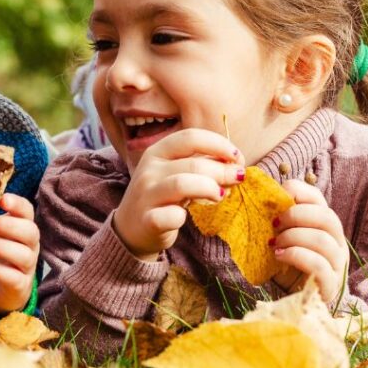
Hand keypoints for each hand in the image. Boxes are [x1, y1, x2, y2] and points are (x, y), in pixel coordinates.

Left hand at [0, 193, 39, 313]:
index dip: (17, 204)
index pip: (27, 211)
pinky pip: (14, 276)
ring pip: (23, 254)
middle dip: (7, 226)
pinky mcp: (20, 284)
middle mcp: (31, 245)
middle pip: (30, 231)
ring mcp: (28, 266)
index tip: (2, 200)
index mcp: (23, 227)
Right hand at [113, 129, 243, 259]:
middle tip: (237, 178)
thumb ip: (201, 165)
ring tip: (220, 195)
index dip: (219, 144)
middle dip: (223, 170)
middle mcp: (149, 170)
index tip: (237, 157)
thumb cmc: (162, 198)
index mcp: (156, 152)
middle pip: (193, 162)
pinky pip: (172, 216)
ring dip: (210, 189)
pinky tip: (185, 217)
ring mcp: (146, 195)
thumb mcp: (176, 174)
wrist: (131, 230)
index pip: (190, 137)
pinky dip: (183, 217)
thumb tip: (235, 163)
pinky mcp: (148, 220)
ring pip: (183, 184)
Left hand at [270, 179, 349, 303]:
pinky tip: (279, 256)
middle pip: (327, 217)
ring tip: (274, 244)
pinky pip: (319, 265)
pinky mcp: (331, 284)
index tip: (277, 199)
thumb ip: (278, 221)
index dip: (298, 193)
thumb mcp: (281, 240)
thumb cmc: (287, 266)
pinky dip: (296, 256)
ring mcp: (337, 264)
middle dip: (296, 216)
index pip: (318, 199)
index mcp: (324, 226)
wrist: (296, 300)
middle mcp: (336, 242)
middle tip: (274, 224)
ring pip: (323, 241)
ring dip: (294, 238)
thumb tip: (262, 199)